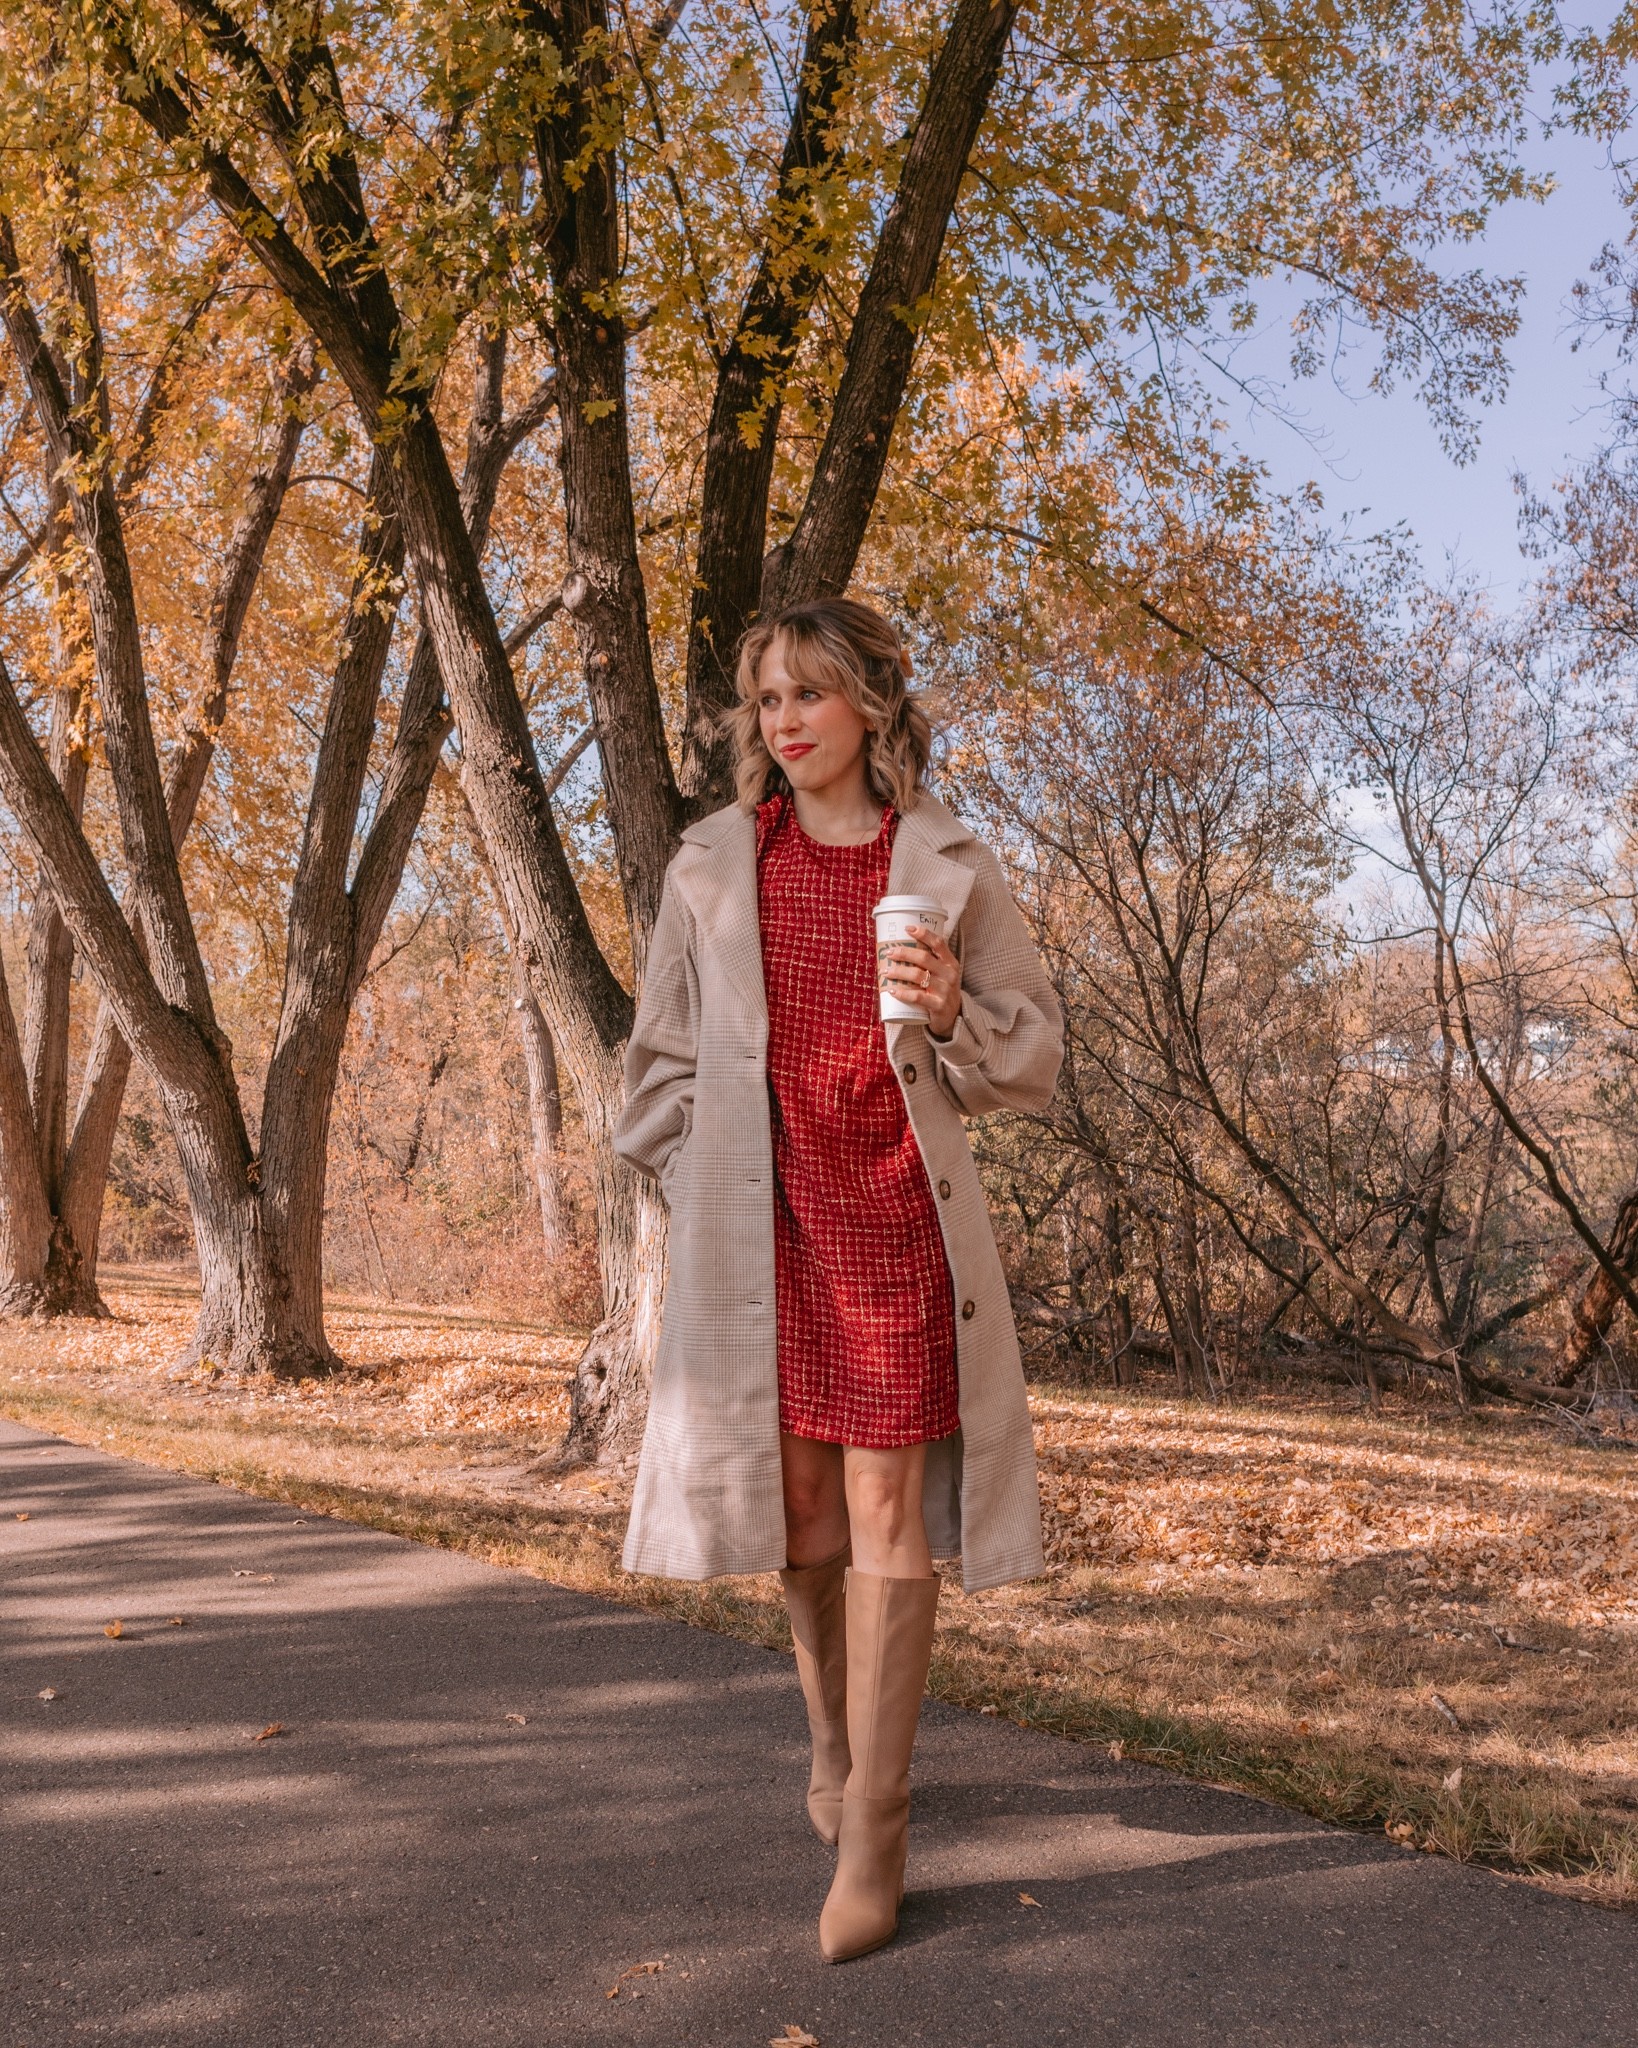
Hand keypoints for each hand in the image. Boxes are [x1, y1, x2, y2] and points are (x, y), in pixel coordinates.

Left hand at [883, 922, 961, 1036]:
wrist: (953, 1017)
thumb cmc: (941, 991)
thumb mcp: (942, 974)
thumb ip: (929, 962)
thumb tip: (901, 947)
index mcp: (950, 963)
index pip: (939, 943)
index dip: (923, 933)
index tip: (907, 928)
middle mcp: (949, 974)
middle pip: (924, 958)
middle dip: (903, 953)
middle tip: (889, 953)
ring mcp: (944, 990)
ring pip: (917, 976)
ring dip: (898, 972)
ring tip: (885, 972)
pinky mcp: (938, 1005)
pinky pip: (917, 997)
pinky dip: (902, 993)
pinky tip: (891, 991)